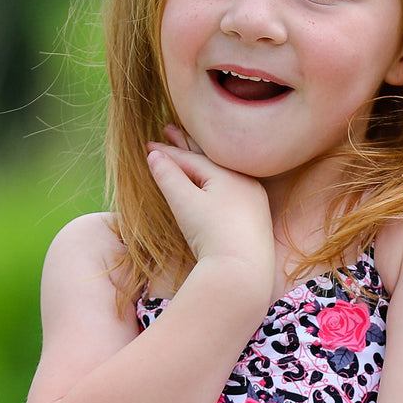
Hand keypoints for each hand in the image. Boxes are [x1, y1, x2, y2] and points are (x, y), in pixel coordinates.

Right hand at [145, 125, 274, 281]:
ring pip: (222, 178)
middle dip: (186, 148)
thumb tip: (154, 156)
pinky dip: (214, 187)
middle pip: (210, 162)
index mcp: (230, 174)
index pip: (193, 159)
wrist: (242, 273)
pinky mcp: (256, 223)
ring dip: (201, 166)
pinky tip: (209, 188)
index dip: (168, 152)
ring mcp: (254, 203)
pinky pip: (231, 195)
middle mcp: (246, 183)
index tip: (147, 145)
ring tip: (186, 156)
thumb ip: (169, 176)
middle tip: (168, 130)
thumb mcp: (185, 203)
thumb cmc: (212, 234)